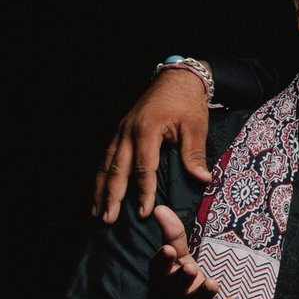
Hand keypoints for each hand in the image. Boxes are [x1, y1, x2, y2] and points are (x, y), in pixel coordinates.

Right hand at [94, 68, 213, 223]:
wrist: (177, 79)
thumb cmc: (188, 104)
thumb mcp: (196, 127)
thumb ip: (194, 154)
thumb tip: (202, 179)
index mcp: (147, 131)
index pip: (144, 168)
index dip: (143, 192)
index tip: (143, 212)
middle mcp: (128, 132)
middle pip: (117, 169)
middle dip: (111, 196)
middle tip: (107, 220)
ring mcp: (121, 131)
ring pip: (106, 164)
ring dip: (100, 189)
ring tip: (96, 212)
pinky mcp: (120, 132)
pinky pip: (106, 157)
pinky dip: (101, 175)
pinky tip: (98, 190)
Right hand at [147, 205, 237, 298]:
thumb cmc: (180, 294)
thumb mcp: (178, 266)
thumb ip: (172, 238)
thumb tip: (159, 208)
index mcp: (160, 284)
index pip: (156, 273)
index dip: (161, 263)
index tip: (168, 251)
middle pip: (169, 291)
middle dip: (178, 280)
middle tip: (189, 267)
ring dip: (200, 295)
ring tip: (213, 283)